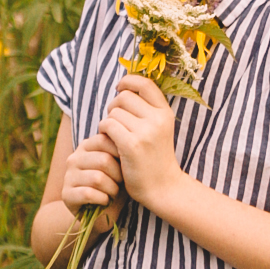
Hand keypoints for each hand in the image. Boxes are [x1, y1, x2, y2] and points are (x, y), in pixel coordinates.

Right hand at [61, 130, 122, 225]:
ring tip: (114, 193)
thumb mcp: (120, 165)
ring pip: (97, 178)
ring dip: (112, 189)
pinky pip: (89, 194)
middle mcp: (74, 159)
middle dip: (119, 174)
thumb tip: (128, 138)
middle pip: (103, 160)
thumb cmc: (115, 184)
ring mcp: (68, 176)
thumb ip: (120, 150)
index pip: (103, 140)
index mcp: (86, 147)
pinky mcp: (66, 194)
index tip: (128, 165)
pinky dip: (103, 199)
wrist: (101, 213)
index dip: (120, 153)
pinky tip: (105, 201)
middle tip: (121, 183)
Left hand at [102, 76, 181, 210]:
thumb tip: (123, 87)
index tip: (120, 88)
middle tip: (115, 121)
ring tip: (114, 135)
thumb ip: (146, 109)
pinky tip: (109, 141)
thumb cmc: (155, 157)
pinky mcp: (131, 145)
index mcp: (165, 113)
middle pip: (124, 97)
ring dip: (108, 122)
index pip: (145, 83)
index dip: (128, 81)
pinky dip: (104, 131)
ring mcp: (145, 132)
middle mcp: (157, 119)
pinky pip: (108, 125)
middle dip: (114, 106)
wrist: (162, 187)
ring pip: (114, 112)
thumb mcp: (159, 129)